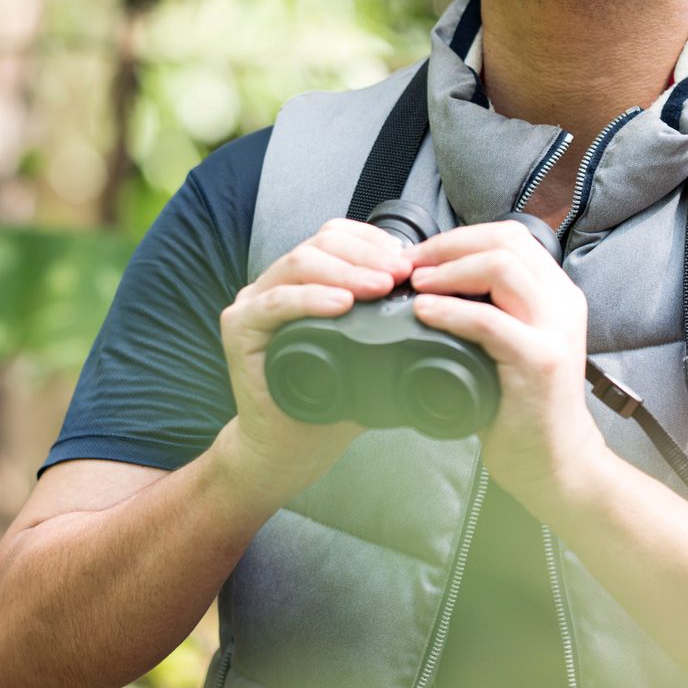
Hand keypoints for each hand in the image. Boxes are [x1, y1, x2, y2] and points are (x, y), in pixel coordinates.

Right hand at [215, 217, 411, 506]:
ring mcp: (253, 303)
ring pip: (299, 263)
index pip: (336, 237)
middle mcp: (274, 284)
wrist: (289, 449)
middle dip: (366, 255)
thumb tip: (448, 308)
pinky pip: (275, 303)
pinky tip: (340, 304)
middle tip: (401, 275)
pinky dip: (310, 299)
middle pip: (320, 243)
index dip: (373, 242)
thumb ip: (393, 327)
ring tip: (380, 288)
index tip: (408, 263)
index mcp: (303, 281)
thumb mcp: (368, 356)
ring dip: (346, 272)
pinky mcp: (239, 328)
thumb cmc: (329, 403)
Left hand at [404, 220, 614, 520]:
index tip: (419, 256)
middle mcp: (562, 303)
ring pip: (501, 268)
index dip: (459, 238)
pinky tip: (424, 314)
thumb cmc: (522, 406)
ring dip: (449, 271)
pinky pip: (489, 321)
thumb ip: (489, 310)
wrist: (555, 463)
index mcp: (556, 293)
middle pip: (505, 241)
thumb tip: (430, 284)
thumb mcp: (511, 343)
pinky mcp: (540, 362)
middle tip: (408, 265)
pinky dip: (450, 311)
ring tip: (415, 285)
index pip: (509, 236)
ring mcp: (555, 331)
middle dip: (448, 246)